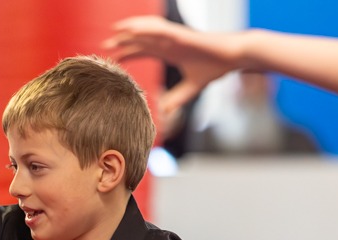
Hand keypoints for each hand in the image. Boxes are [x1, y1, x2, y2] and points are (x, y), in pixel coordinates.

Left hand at [105, 16, 241, 115]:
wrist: (233, 57)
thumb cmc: (215, 67)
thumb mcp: (192, 88)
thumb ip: (178, 98)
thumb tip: (165, 112)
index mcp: (170, 52)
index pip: (144, 50)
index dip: (128, 53)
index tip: (113, 58)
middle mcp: (169, 42)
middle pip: (142, 40)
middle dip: (123, 41)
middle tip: (105, 44)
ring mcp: (175, 37)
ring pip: (148, 31)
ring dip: (131, 30)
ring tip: (115, 31)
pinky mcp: (182, 35)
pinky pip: (160, 30)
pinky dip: (146, 28)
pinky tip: (133, 29)